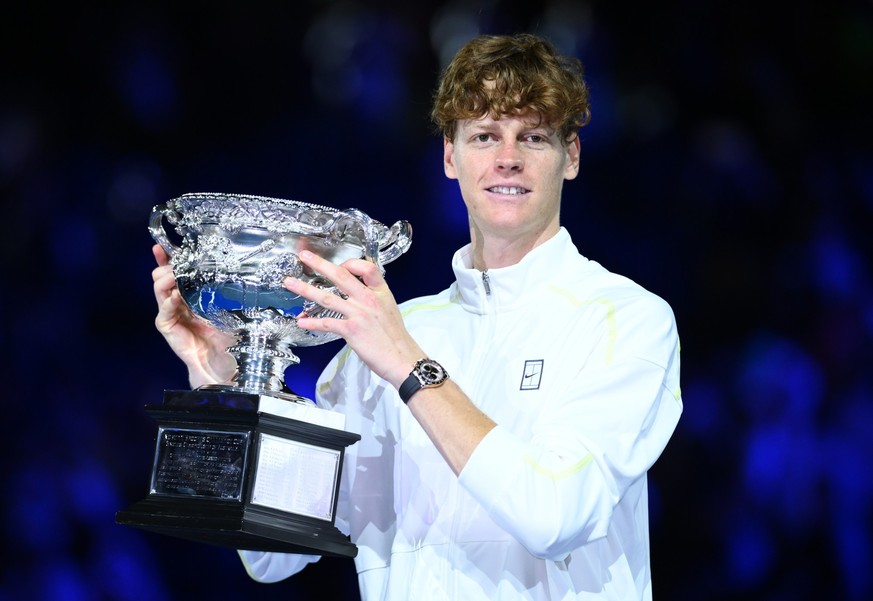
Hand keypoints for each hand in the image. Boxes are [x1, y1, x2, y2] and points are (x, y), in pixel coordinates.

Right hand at [152, 244, 237, 387]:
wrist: (222, 363)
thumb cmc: (227, 337)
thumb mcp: (229, 308)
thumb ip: (226, 292)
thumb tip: (236, 271)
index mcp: (191, 294)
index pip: (176, 272)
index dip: (168, 258)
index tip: (161, 246)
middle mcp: (179, 302)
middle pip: (162, 277)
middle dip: (167, 266)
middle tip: (177, 262)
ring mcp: (171, 314)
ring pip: (159, 289)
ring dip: (166, 279)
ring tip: (175, 275)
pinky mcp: (168, 327)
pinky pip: (164, 311)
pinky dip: (168, 302)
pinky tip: (175, 296)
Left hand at [284, 250, 422, 387]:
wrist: (402, 359)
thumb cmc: (396, 338)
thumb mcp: (389, 309)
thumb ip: (374, 298)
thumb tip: (358, 294)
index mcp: (380, 292)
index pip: (366, 267)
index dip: (351, 262)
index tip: (339, 264)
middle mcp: (368, 300)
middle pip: (340, 276)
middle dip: (320, 264)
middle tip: (305, 256)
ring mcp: (359, 314)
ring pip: (327, 297)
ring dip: (305, 290)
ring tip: (290, 283)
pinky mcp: (351, 330)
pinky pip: (326, 323)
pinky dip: (312, 322)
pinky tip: (302, 321)